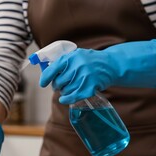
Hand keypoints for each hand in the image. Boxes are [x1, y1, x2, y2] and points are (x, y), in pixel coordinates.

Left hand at [39, 40, 155, 103]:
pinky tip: (64, 99)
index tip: (43, 84)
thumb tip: (47, 74)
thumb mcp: (76, 56)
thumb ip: (63, 63)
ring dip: (64, 92)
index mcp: (70, 57)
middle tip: (60, 85)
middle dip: (57, 86)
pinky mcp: (90, 87)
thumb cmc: (90, 61)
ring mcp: (84, 77)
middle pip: (58, 82)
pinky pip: (73, 97)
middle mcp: (76, 66)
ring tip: (69, 88)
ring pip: (65, 90)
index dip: (45, 78)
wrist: (111, 65)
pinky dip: (67, 99)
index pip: (52, 70)